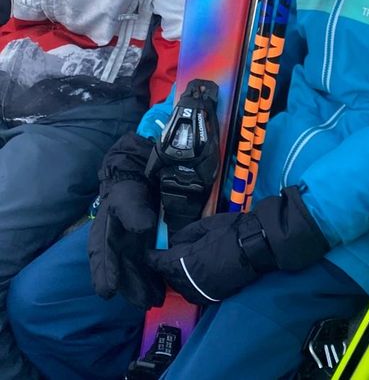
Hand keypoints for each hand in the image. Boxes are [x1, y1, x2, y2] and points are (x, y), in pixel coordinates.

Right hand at [88, 132, 164, 309]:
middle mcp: (119, 239)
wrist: (143, 168)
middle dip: (131, 286)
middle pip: (123, 266)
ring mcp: (134, 239)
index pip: (103, 254)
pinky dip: (154, 271)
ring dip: (144, 283)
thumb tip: (142, 229)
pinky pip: (150, 258)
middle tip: (143, 304)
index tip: (107, 291)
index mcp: (106, 230)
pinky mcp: (149, 237)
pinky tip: (162, 283)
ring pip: (137, 266)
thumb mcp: (127, 194)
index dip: (104, 272)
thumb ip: (132, 211)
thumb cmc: (128, 183)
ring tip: (155, 299)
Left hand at [146, 188, 328, 305]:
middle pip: (169, 276)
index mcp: (186, 260)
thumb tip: (173, 242)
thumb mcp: (206, 224)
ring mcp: (202, 289)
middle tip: (164, 257)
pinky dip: (189, 286)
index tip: (148, 253)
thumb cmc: (232, 230)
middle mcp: (190, 279)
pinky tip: (192, 278)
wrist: (258, 245)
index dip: (152, 257)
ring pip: (180, 287)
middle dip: (165, 267)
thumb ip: (186, 234)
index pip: (160, 262)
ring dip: (176, 278)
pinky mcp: (214, 295)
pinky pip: (194, 293)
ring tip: (177, 267)